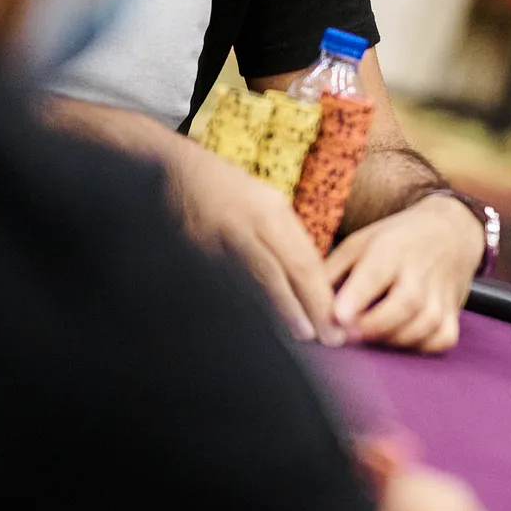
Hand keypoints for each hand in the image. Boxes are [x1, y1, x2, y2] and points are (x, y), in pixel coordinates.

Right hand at [168, 142, 336, 343]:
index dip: (319, 296)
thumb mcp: (268, 205)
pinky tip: (253, 330)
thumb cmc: (232, 192)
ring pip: (247, 284)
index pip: (302, 261)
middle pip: (277, 275)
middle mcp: (243, 224)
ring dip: (273, 315)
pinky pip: (219, 286)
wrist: (175, 170)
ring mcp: (211, 239)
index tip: (335, 324)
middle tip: (323, 340)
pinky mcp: (188, 251)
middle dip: (302, 311)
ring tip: (296, 339)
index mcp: (269, 211)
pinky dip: (239, 308)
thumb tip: (316, 287)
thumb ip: (290, 243)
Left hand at [327, 195, 483, 352]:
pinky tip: (400, 340)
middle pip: (404, 304)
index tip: (338, 316)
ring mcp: (441, 294)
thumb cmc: (394, 240)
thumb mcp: (359, 243)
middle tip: (345, 337)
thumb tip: (300, 305)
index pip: (375, 273)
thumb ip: (330, 273)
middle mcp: (421, 272)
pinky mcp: (454, 313)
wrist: (450, 231)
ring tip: (368, 340)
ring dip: (392, 340)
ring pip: (423, 326)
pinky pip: (442, 339)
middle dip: (373, 326)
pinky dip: (421, 346)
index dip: (357, 297)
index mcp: (392, 249)